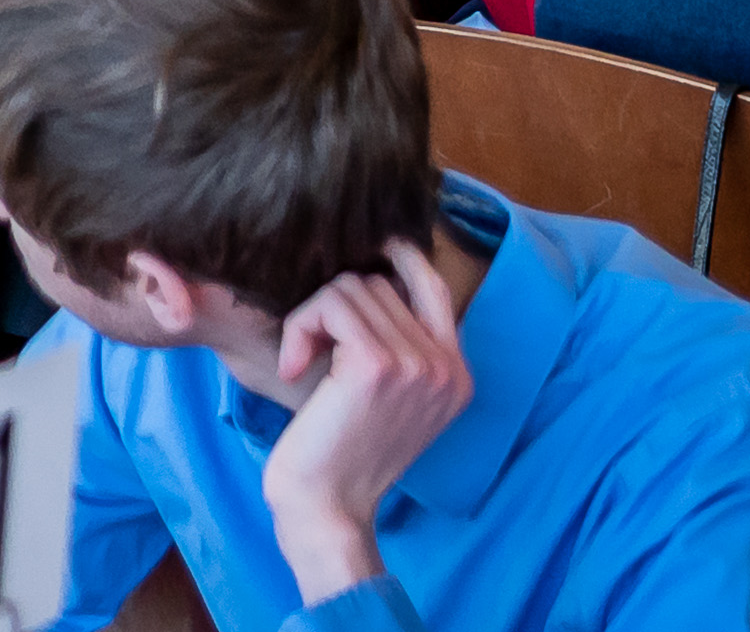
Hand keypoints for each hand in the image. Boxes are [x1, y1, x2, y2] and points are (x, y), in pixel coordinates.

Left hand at [258, 240, 473, 599]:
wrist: (327, 507)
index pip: (436, 286)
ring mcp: (418, 365)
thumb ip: (398, 344)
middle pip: (378, 282)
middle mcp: (448, 368)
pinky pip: (329, 304)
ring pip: (349, 288)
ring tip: (302, 363)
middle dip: (331, 307)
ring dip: (310, 319)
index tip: (370, 242)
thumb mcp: (387, 395)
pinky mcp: (378, 364)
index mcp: (457, 375)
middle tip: (311, 352)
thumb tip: (375, 271)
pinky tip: (292, 368)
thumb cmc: (341, 450)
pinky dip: (300, 328)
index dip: (401, 254)